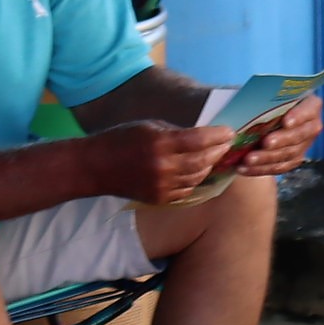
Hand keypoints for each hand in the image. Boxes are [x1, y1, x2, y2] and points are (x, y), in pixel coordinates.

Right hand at [86, 120, 239, 204]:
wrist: (94, 167)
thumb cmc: (121, 139)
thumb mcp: (150, 126)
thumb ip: (177, 132)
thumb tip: (204, 135)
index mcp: (161, 143)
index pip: (200, 140)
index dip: (219, 136)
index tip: (230, 131)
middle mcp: (163, 166)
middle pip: (203, 160)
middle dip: (219, 151)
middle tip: (227, 144)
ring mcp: (160, 185)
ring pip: (197, 177)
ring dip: (209, 166)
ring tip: (215, 157)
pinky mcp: (157, 198)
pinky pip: (185, 191)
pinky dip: (194, 181)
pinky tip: (198, 172)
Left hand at [232, 95, 323, 175]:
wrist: (268, 119)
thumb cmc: (268, 103)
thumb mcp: (268, 96)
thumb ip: (263, 100)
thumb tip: (243, 108)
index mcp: (310, 105)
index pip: (309, 110)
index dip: (299, 116)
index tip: (286, 121)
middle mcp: (311, 126)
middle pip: (299, 135)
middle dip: (281, 140)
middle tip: (265, 143)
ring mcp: (303, 145)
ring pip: (288, 154)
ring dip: (267, 158)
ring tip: (248, 159)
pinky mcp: (293, 160)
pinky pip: (278, 168)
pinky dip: (260, 169)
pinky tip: (244, 168)